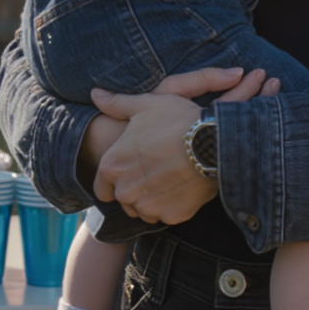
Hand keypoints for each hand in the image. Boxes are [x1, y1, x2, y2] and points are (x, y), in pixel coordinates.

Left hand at [88, 69, 279, 223]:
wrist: (213, 142)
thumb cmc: (176, 120)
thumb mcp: (144, 105)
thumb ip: (116, 104)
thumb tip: (95, 93)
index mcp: (112, 166)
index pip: (101, 189)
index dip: (113, 182)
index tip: (128, 174)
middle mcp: (125, 191)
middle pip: (124, 200)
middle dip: (134, 190)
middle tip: (153, 173)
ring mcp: (148, 207)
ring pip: (144, 210)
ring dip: (151, 200)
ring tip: (168, 179)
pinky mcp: (171, 216)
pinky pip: (166, 215)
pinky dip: (172, 206)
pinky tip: (182, 187)